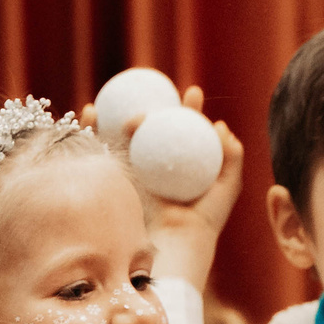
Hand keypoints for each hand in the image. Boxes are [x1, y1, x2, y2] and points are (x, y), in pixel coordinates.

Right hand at [87, 86, 243, 286]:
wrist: (177, 236)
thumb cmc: (206, 217)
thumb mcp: (228, 184)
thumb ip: (232, 156)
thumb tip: (220, 127)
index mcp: (182, 164)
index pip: (185, 130)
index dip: (189, 110)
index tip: (193, 93)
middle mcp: (157, 164)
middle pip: (154, 127)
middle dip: (154, 104)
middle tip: (159, 87)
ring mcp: (135, 168)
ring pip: (123, 134)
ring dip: (117, 111)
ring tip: (117, 95)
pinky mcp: (116, 174)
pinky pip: (103, 148)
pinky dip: (92, 128)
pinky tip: (91, 112)